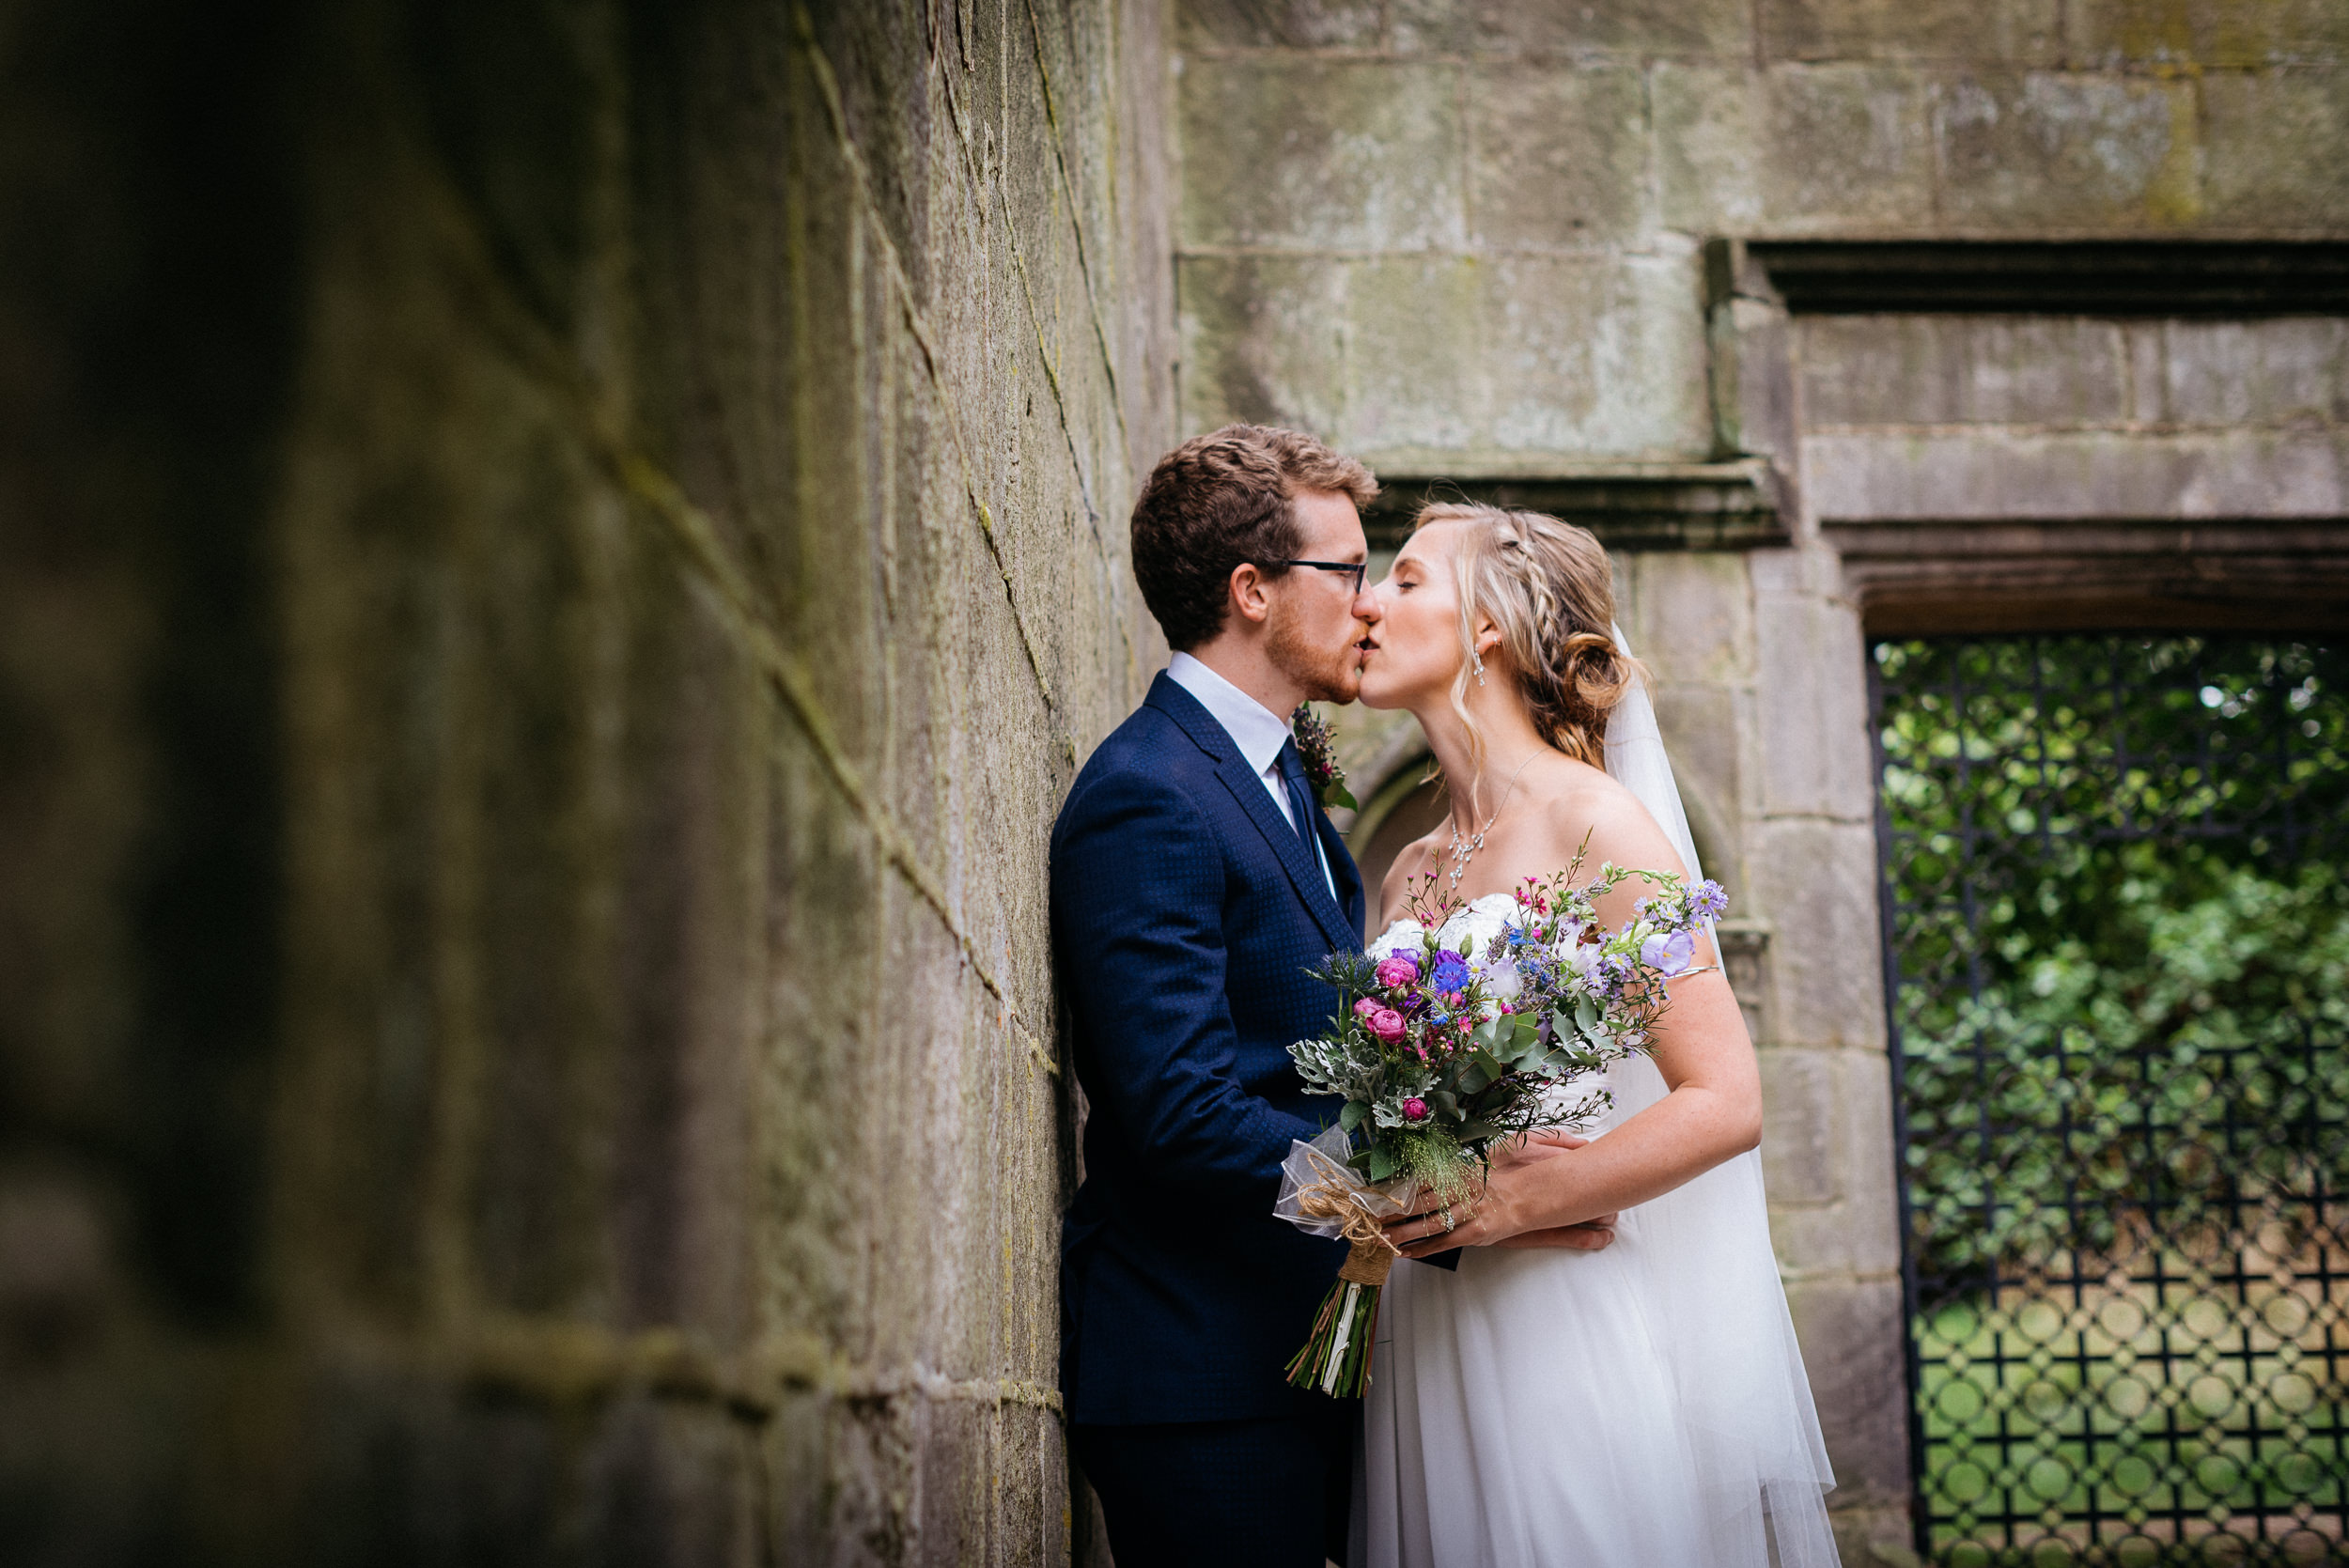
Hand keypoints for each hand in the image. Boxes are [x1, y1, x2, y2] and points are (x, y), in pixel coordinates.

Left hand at [1381, 1134, 1594, 1257]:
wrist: (1525, 1198)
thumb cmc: (1494, 1185)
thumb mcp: (1467, 1173)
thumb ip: (1443, 1176)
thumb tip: (1414, 1179)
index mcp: (1453, 1173)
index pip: (1417, 1182)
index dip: (1394, 1190)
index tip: (1373, 1195)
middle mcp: (1456, 1191)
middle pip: (1416, 1202)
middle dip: (1391, 1211)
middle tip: (1368, 1217)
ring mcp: (1465, 1212)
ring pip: (1426, 1224)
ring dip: (1400, 1232)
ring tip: (1380, 1238)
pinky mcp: (1473, 1232)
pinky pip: (1443, 1242)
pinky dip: (1422, 1249)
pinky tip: (1405, 1253)